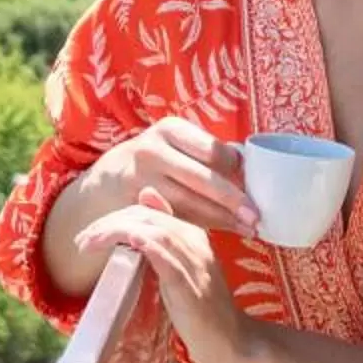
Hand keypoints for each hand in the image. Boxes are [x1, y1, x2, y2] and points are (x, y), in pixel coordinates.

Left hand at [75, 190, 252, 362]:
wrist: (231, 340)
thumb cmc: (203, 310)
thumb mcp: (181, 270)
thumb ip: (163, 242)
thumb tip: (147, 200)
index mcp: (193, 234)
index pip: (149, 211)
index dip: (117, 217)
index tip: (91, 234)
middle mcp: (195, 240)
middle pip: (146, 216)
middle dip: (108, 223)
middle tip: (82, 240)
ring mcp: (193, 260)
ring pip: (151, 230)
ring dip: (114, 232)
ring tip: (88, 244)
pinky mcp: (187, 281)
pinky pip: (163, 253)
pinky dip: (142, 243)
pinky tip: (124, 241)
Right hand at [89, 117, 255, 235]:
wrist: (107, 181)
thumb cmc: (158, 163)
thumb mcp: (177, 146)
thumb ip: (206, 156)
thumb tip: (248, 174)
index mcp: (171, 130)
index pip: (211, 150)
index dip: (235, 169)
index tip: (253, 183)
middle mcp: (152, 151)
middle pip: (201, 178)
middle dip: (232, 200)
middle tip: (255, 215)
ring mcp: (139, 180)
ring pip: (188, 203)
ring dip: (221, 218)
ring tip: (246, 228)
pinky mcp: (132, 206)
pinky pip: (173, 219)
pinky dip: (199, 227)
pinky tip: (220, 232)